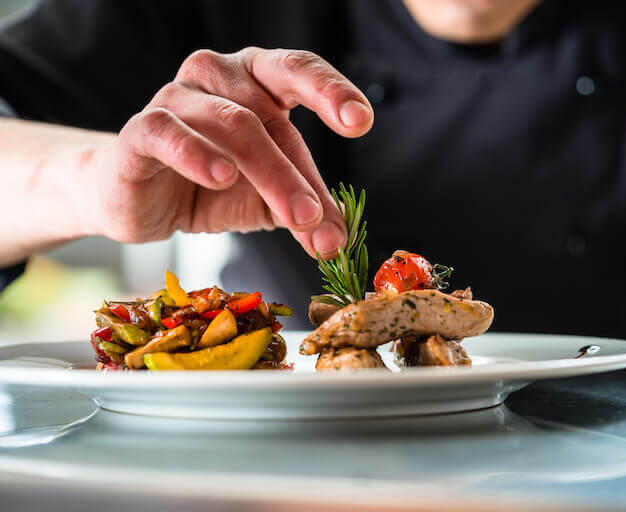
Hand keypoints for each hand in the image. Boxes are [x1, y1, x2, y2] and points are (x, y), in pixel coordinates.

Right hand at [83, 47, 372, 257]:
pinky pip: (168, 132)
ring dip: (270, 174)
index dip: (331, 90)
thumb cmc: (213, 186)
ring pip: (230, 124)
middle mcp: (218, 77)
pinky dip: (197, 154)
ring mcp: (176, 97)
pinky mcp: (141, 130)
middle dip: (299, 169)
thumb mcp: (270, 200)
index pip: (298, 70)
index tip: (361, 121)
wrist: (143, 201)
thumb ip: (305, 212)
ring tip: (296, 216)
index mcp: (257, 81)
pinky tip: (222, 176)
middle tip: (321, 214)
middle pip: (267, 113)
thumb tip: (338, 242)